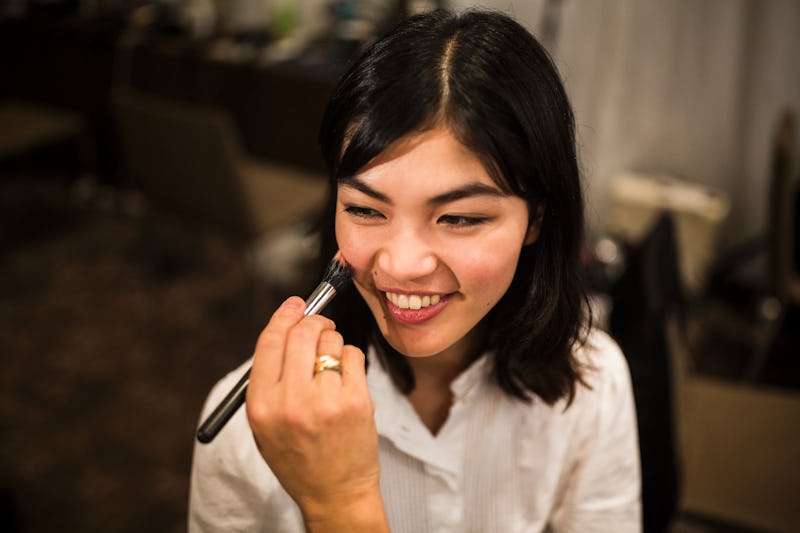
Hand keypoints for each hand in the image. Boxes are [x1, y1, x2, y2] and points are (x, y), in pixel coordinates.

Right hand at [246, 297, 387, 530]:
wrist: (334, 493)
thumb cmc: (298, 455)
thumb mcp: (265, 424)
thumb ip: (271, 377)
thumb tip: (288, 324)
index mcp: (261, 406)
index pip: (269, 342)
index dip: (283, 316)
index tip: (295, 304)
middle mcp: (290, 402)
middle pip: (301, 333)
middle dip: (313, 320)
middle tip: (320, 323)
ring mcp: (326, 402)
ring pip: (331, 341)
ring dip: (333, 342)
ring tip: (332, 364)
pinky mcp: (356, 402)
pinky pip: (353, 355)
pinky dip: (351, 358)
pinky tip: (347, 378)